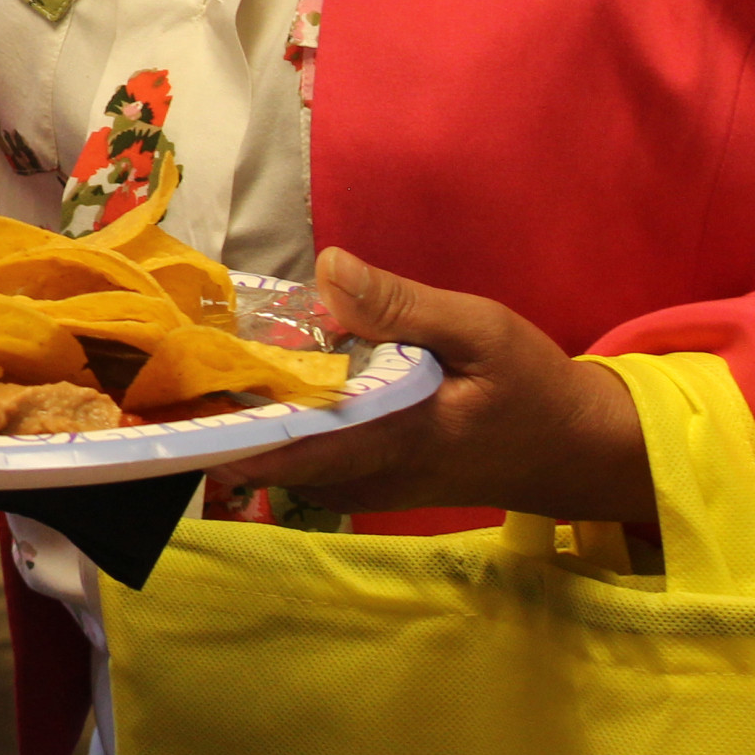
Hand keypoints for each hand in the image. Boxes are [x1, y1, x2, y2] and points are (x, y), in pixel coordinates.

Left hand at [217, 248, 653, 522]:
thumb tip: (327, 268)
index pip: (290, 445)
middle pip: (269, 454)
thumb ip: (403, 306)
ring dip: (250, 417)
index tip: (175, 397)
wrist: (580, 451)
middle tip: (176, 363)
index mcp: (392, 440)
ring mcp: (366, 486)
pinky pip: (308, 458)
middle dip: (223, 413)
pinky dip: (282, 424)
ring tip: (212, 364)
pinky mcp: (371, 480)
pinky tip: (271, 380)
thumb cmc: (533, 387)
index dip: (225, 425)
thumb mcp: (481, 330)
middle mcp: (367, 476)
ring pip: (283, 459)